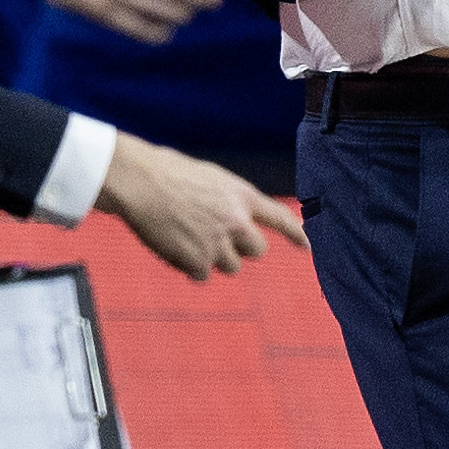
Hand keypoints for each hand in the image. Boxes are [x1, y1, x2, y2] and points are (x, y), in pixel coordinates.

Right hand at [100, 132, 307, 277]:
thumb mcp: (211, 179)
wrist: (141, 182)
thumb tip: (237, 220)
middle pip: (257, 251)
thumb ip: (230, 201)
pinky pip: (202, 275)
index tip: (308, 247)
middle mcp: (238, 222)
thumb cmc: (168, 173)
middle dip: (241, 249)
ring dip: (212, 258)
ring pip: (230, 266)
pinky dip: (189, 267)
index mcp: (242, 196)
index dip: (297, 234)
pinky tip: (174, 246)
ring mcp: (220, 243)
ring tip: (186, 236)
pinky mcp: (199, 262)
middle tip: (215, 238)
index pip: (280, 217)